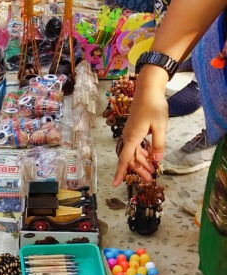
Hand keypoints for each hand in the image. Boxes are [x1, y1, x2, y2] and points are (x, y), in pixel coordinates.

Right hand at [113, 66, 168, 184]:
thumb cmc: (154, 106)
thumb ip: (158, 144)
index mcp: (133, 137)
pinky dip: (142, 153)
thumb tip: (157, 160)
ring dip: (142, 162)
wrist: (148, 90)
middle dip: (139, 170)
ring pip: (133, 153)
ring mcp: (131, 133)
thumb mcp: (160, 127)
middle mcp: (129, 137)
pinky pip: (136, 145)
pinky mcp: (135, 129)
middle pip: (130, 158)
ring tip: (154, 170)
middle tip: (150, 179)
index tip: (115, 184)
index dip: (120, 173)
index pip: (124, 159)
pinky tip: (150, 156)